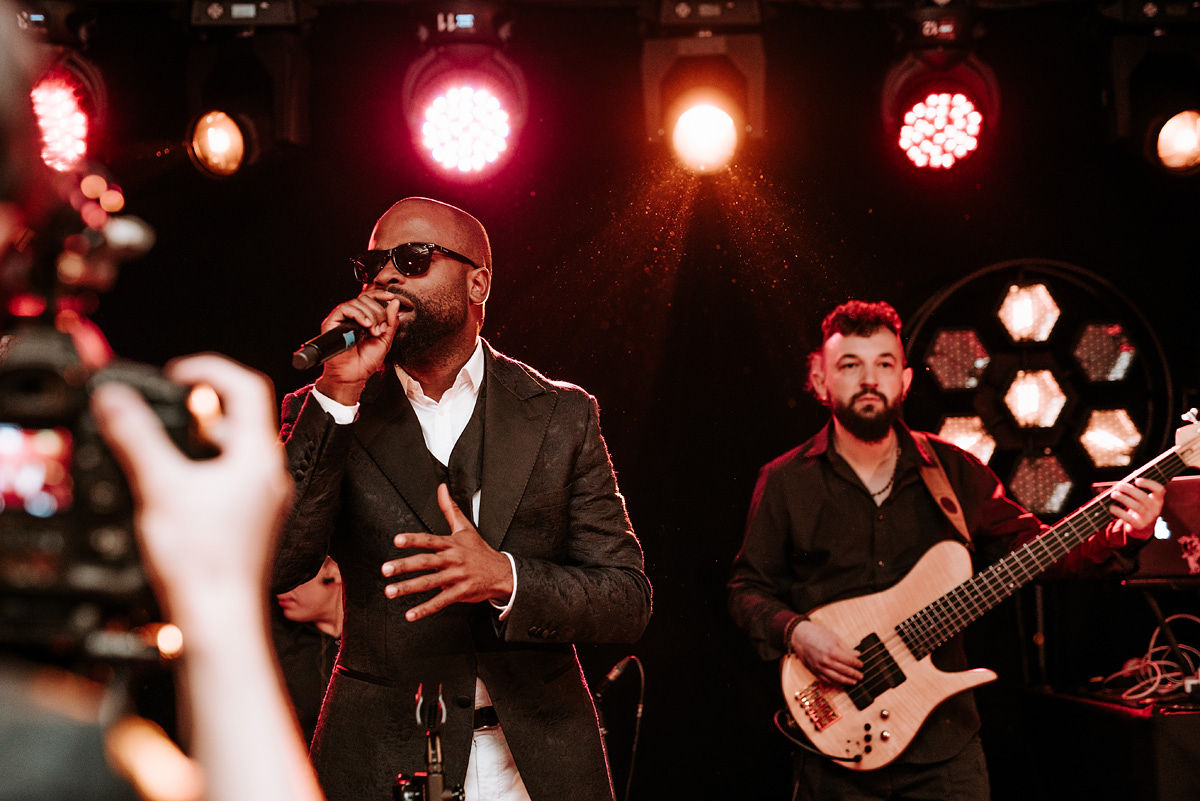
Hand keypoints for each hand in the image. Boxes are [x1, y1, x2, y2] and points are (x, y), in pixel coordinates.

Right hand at [89, 354, 291, 614]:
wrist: (219, 618)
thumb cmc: (203, 561)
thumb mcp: (160, 485)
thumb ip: (136, 437)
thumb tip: (117, 399)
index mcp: (260, 457)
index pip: (247, 388)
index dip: (210, 369)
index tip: (176, 373)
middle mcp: (270, 475)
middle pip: (241, 419)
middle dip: (199, 407)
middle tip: (164, 407)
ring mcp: (264, 501)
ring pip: (234, 451)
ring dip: (199, 440)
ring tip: (162, 446)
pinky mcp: (251, 523)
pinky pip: (231, 480)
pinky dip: (203, 469)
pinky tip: (174, 485)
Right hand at [314, 287, 400, 403]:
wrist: (354, 376)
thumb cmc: (366, 362)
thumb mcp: (385, 340)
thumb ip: (391, 322)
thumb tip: (395, 303)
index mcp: (364, 319)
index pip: (370, 299)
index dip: (380, 295)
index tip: (391, 297)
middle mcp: (352, 317)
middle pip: (366, 300)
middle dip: (377, 313)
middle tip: (379, 329)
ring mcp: (341, 319)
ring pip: (356, 303)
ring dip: (369, 315)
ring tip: (373, 331)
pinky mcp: (331, 323)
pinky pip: (344, 309)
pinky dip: (358, 314)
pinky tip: (365, 325)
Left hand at [380, 484, 513, 620]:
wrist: (502, 572)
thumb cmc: (479, 550)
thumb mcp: (466, 527)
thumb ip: (450, 508)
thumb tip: (441, 488)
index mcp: (451, 544)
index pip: (430, 540)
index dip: (413, 539)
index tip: (397, 540)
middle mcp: (452, 560)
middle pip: (426, 562)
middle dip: (404, 566)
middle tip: (385, 569)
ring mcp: (456, 577)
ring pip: (429, 583)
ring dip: (408, 588)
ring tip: (390, 591)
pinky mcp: (460, 593)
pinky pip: (440, 602)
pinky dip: (425, 609)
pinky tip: (410, 614)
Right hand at [791, 620, 863, 685]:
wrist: (800, 636)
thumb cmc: (817, 634)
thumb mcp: (834, 638)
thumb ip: (846, 648)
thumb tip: (857, 654)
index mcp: (832, 651)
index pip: (849, 661)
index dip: (857, 664)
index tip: (861, 665)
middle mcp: (826, 661)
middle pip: (844, 670)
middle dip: (854, 674)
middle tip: (861, 676)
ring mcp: (819, 667)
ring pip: (836, 678)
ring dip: (846, 681)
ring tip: (853, 682)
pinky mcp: (814, 670)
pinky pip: (826, 679)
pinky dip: (834, 682)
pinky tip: (840, 682)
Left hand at [1105, 476, 1165, 543]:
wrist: (1143, 529)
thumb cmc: (1140, 508)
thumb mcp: (1143, 500)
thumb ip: (1137, 491)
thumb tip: (1121, 483)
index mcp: (1157, 499)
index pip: (1159, 490)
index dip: (1149, 484)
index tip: (1137, 480)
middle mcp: (1155, 509)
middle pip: (1143, 497)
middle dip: (1129, 490)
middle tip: (1118, 486)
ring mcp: (1148, 518)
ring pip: (1136, 506)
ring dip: (1123, 498)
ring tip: (1114, 494)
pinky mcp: (1139, 526)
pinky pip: (1128, 518)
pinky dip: (1119, 511)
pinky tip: (1112, 507)